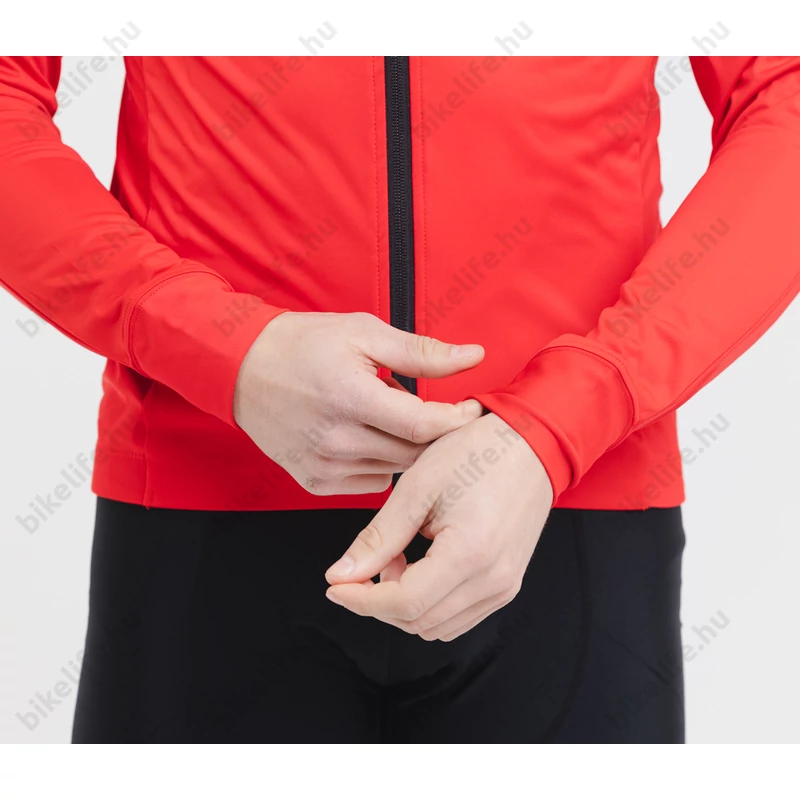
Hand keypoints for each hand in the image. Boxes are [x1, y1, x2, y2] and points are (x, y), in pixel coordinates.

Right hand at [233, 311, 483, 494]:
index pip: (422, 425)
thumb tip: (474, 356)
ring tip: (394, 417)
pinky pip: (371, 483)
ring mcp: (323, 466)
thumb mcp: (364, 333)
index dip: (455, 419)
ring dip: (406, 447)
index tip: (471, 409)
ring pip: (395, 470)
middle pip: (413, 453)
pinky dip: (381, 462)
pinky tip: (369, 436)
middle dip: (435, 434)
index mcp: (350, 397)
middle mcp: (336, 440)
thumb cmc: (304, 345)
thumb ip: (422, 351)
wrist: (242, 369)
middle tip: (436, 410)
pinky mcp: (315, 482)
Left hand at [324, 412, 552, 639]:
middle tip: (373, 557)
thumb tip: (340, 575)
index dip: (361, 601)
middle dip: (380, 600)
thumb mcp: (417, 487)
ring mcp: (504, 587)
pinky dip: (429, 602)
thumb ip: (378, 537)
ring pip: (435, 626)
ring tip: (400, 555)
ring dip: (405, 602)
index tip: (334, 585)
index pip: (405, 604)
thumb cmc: (476, 454)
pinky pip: (457, 617)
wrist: (529, 444)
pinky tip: (423, 564)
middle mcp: (492, 581)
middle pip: (417, 621)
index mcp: (470, 554)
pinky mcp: (506, 586)